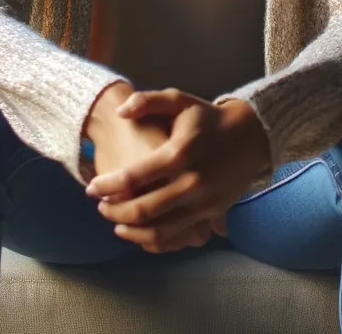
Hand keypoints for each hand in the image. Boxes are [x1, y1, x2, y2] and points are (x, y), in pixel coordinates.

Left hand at [84, 88, 270, 254]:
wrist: (250, 135)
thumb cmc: (207, 118)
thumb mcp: (179, 100)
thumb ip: (147, 101)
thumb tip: (119, 112)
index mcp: (179, 152)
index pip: (134, 176)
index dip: (107, 185)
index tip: (91, 188)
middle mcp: (191, 181)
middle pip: (143, 209)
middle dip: (114, 211)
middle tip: (100, 206)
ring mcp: (203, 202)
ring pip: (159, 230)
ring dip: (131, 230)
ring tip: (116, 222)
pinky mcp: (212, 214)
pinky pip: (178, 237)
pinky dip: (155, 240)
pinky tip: (141, 232)